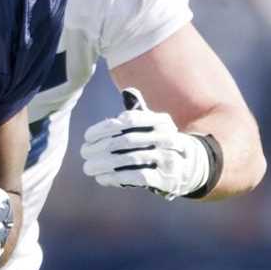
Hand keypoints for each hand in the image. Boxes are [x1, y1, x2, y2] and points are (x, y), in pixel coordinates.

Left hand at [80, 88, 209, 200]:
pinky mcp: (167, 179)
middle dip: (100, 148)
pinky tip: (103, 178)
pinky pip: (138, 177)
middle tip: (83, 153)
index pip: (128, 120)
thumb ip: (138, 111)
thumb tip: (128, 91)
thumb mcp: (152, 125)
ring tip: (88, 167)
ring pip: (131, 159)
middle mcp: (168, 138)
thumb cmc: (159, 143)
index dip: (104, 128)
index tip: (86, 137)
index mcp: (161, 121)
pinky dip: (117, 177)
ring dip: (105, 164)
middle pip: (127, 140)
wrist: (187, 168)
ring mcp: (169, 159)